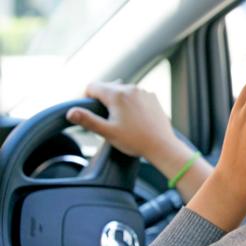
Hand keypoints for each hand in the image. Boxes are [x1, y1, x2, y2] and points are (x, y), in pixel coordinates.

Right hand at [67, 82, 214, 201]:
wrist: (162, 145)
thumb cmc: (135, 140)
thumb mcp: (108, 132)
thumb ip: (88, 120)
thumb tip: (71, 112)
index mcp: (117, 94)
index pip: (92, 87)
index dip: (85, 97)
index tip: (87, 110)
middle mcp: (130, 88)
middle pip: (107, 87)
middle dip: (101, 99)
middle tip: (102, 118)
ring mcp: (143, 92)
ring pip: (122, 91)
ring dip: (116, 101)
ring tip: (118, 119)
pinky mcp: (152, 98)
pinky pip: (135, 96)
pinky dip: (130, 103)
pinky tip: (133, 118)